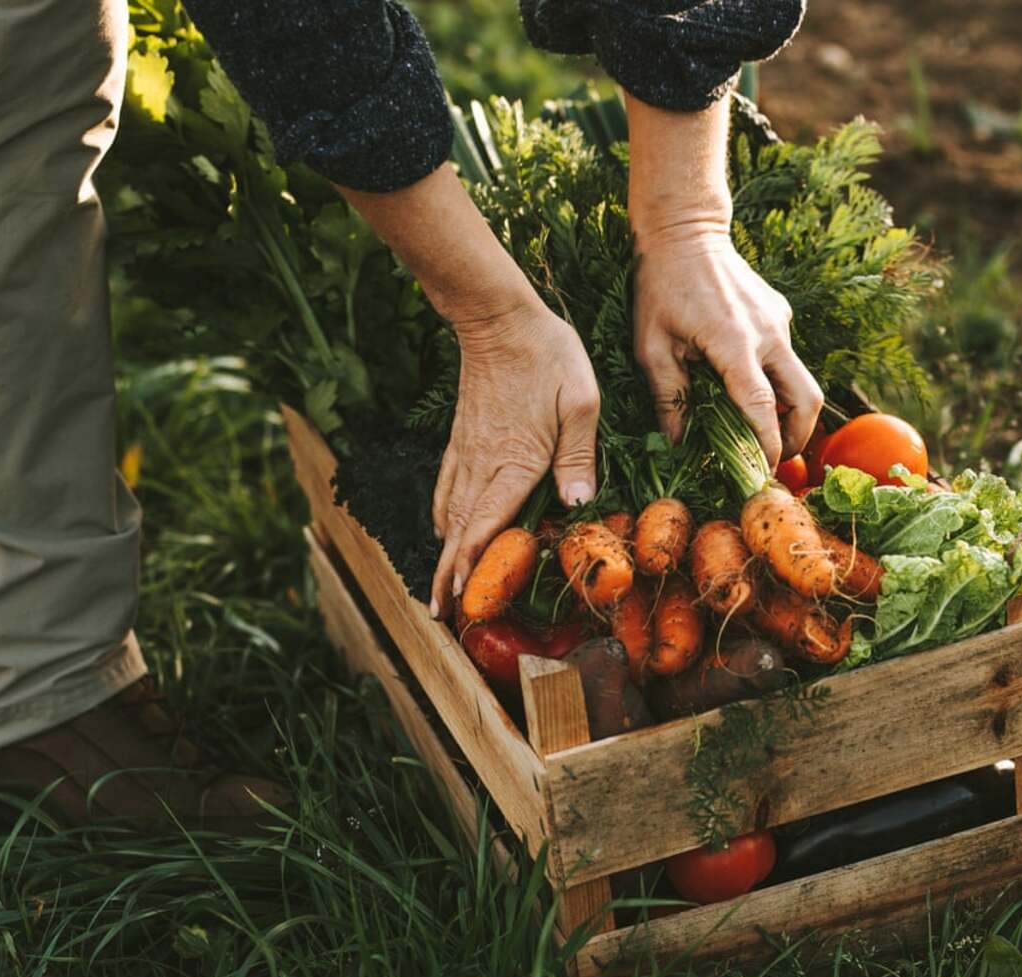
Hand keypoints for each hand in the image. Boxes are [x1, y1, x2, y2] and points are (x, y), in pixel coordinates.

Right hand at [429, 298, 600, 616]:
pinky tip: (445, 531)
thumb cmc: (547, 355)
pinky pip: (447, 488)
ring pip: (449, 513)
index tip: (460, 598)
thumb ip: (578, 455)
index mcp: (514, 461)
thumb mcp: (580, 401)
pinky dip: (444, 517)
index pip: (487, 524)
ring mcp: (468, 452)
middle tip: (441, 614)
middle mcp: (484, 464)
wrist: (498, 316)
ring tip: (440, 588)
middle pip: (459, 530)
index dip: (472, 564)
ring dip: (444, 552)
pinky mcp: (462, 440)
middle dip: (448, 575)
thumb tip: (576, 503)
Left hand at [624, 91, 821, 465]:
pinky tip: (744, 383)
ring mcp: (779, 321)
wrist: (684, 230)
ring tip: (762, 431)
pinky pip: (785, 356)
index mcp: (734, 344)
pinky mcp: (780, 313)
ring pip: (801, 379)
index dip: (767, 445)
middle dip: (797, 436)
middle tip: (775, 458)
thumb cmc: (659, 288)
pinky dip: (774, 380)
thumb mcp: (650, 346)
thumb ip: (667, 397)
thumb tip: (677, 443)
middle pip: (807, 399)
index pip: (763, 408)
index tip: (763, 471)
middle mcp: (768, 334)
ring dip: (788, 410)